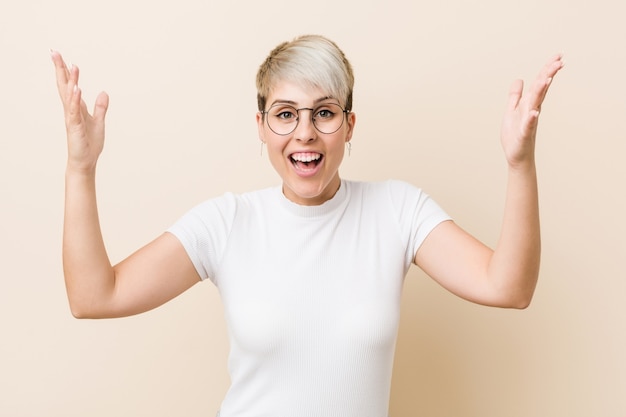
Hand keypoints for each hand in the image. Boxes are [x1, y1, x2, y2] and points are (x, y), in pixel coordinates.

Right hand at [51, 51, 109, 172]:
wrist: (85, 161)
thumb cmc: (89, 143)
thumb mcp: (99, 121)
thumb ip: (100, 107)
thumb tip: (103, 92)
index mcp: (76, 108)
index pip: (70, 86)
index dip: (67, 72)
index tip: (65, 58)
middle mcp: (71, 110)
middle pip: (64, 86)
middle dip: (60, 69)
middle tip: (54, 52)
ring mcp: (72, 118)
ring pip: (69, 96)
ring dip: (71, 81)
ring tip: (72, 66)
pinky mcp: (75, 127)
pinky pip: (74, 111)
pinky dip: (75, 100)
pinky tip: (77, 89)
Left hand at [500, 54, 563, 168]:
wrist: (516, 155)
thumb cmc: (515, 134)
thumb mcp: (512, 110)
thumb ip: (515, 96)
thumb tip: (519, 79)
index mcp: (529, 103)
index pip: (539, 83)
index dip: (547, 70)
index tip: (558, 56)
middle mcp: (532, 110)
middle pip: (540, 90)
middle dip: (548, 75)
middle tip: (559, 61)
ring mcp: (529, 121)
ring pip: (535, 104)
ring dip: (540, 91)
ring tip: (546, 78)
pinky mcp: (524, 134)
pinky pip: (528, 125)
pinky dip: (531, 118)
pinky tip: (534, 112)